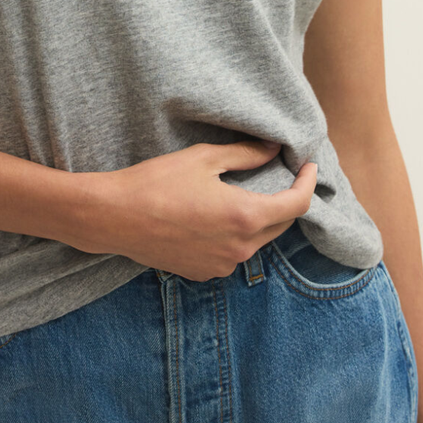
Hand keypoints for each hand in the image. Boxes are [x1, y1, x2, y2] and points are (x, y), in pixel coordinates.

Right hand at [75, 137, 316, 279]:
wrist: (115, 218)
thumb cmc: (157, 182)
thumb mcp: (204, 158)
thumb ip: (246, 155)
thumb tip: (274, 149)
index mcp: (245, 217)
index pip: (296, 205)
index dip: (308, 183)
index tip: (308, 166)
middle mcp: (240, 248)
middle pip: (280, 224)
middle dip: (285, 199)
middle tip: (279, 175)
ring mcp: (222, 265)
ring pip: (257, 240)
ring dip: (259, 219)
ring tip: (245, 194)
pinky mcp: (204, 273)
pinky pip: (234, 253)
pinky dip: (237, 235)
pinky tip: (218, 217)